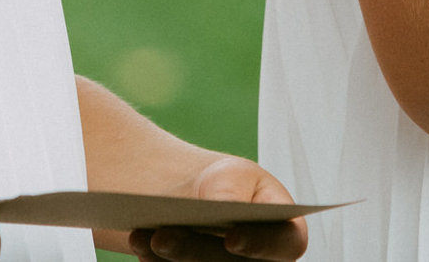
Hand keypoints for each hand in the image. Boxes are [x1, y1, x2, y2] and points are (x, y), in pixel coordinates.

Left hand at [122, 155, 307, 260]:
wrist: (188, 201)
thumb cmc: (221, 185)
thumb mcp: (231, 174)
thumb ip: (232, 191)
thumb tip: (230, 207)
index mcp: (284, 233)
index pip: (287, 246)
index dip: (263, 245)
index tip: (232, 238)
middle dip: (197, 253)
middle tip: (163, 235)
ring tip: (145, 236)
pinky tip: (142, 244)